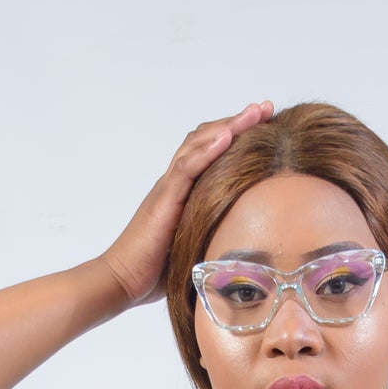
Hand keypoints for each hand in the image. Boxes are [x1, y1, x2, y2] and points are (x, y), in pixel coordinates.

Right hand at [99, 103, 274, 307]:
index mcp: (184, 191)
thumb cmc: (154, 272)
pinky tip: (227, 137)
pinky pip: (187, 168)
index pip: (211, 151)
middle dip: (238, 121)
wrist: (121, 281)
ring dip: (228, 126)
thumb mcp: (196, 248)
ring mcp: (168, 188)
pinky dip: (206, 150)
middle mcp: (175, 182)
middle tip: (266, 108)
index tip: (265, 125)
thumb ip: (214, 236)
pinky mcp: (163, 200)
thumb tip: (246, 247)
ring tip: (254, 112)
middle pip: (207, 138)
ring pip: (198, 144)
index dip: (237, 135)